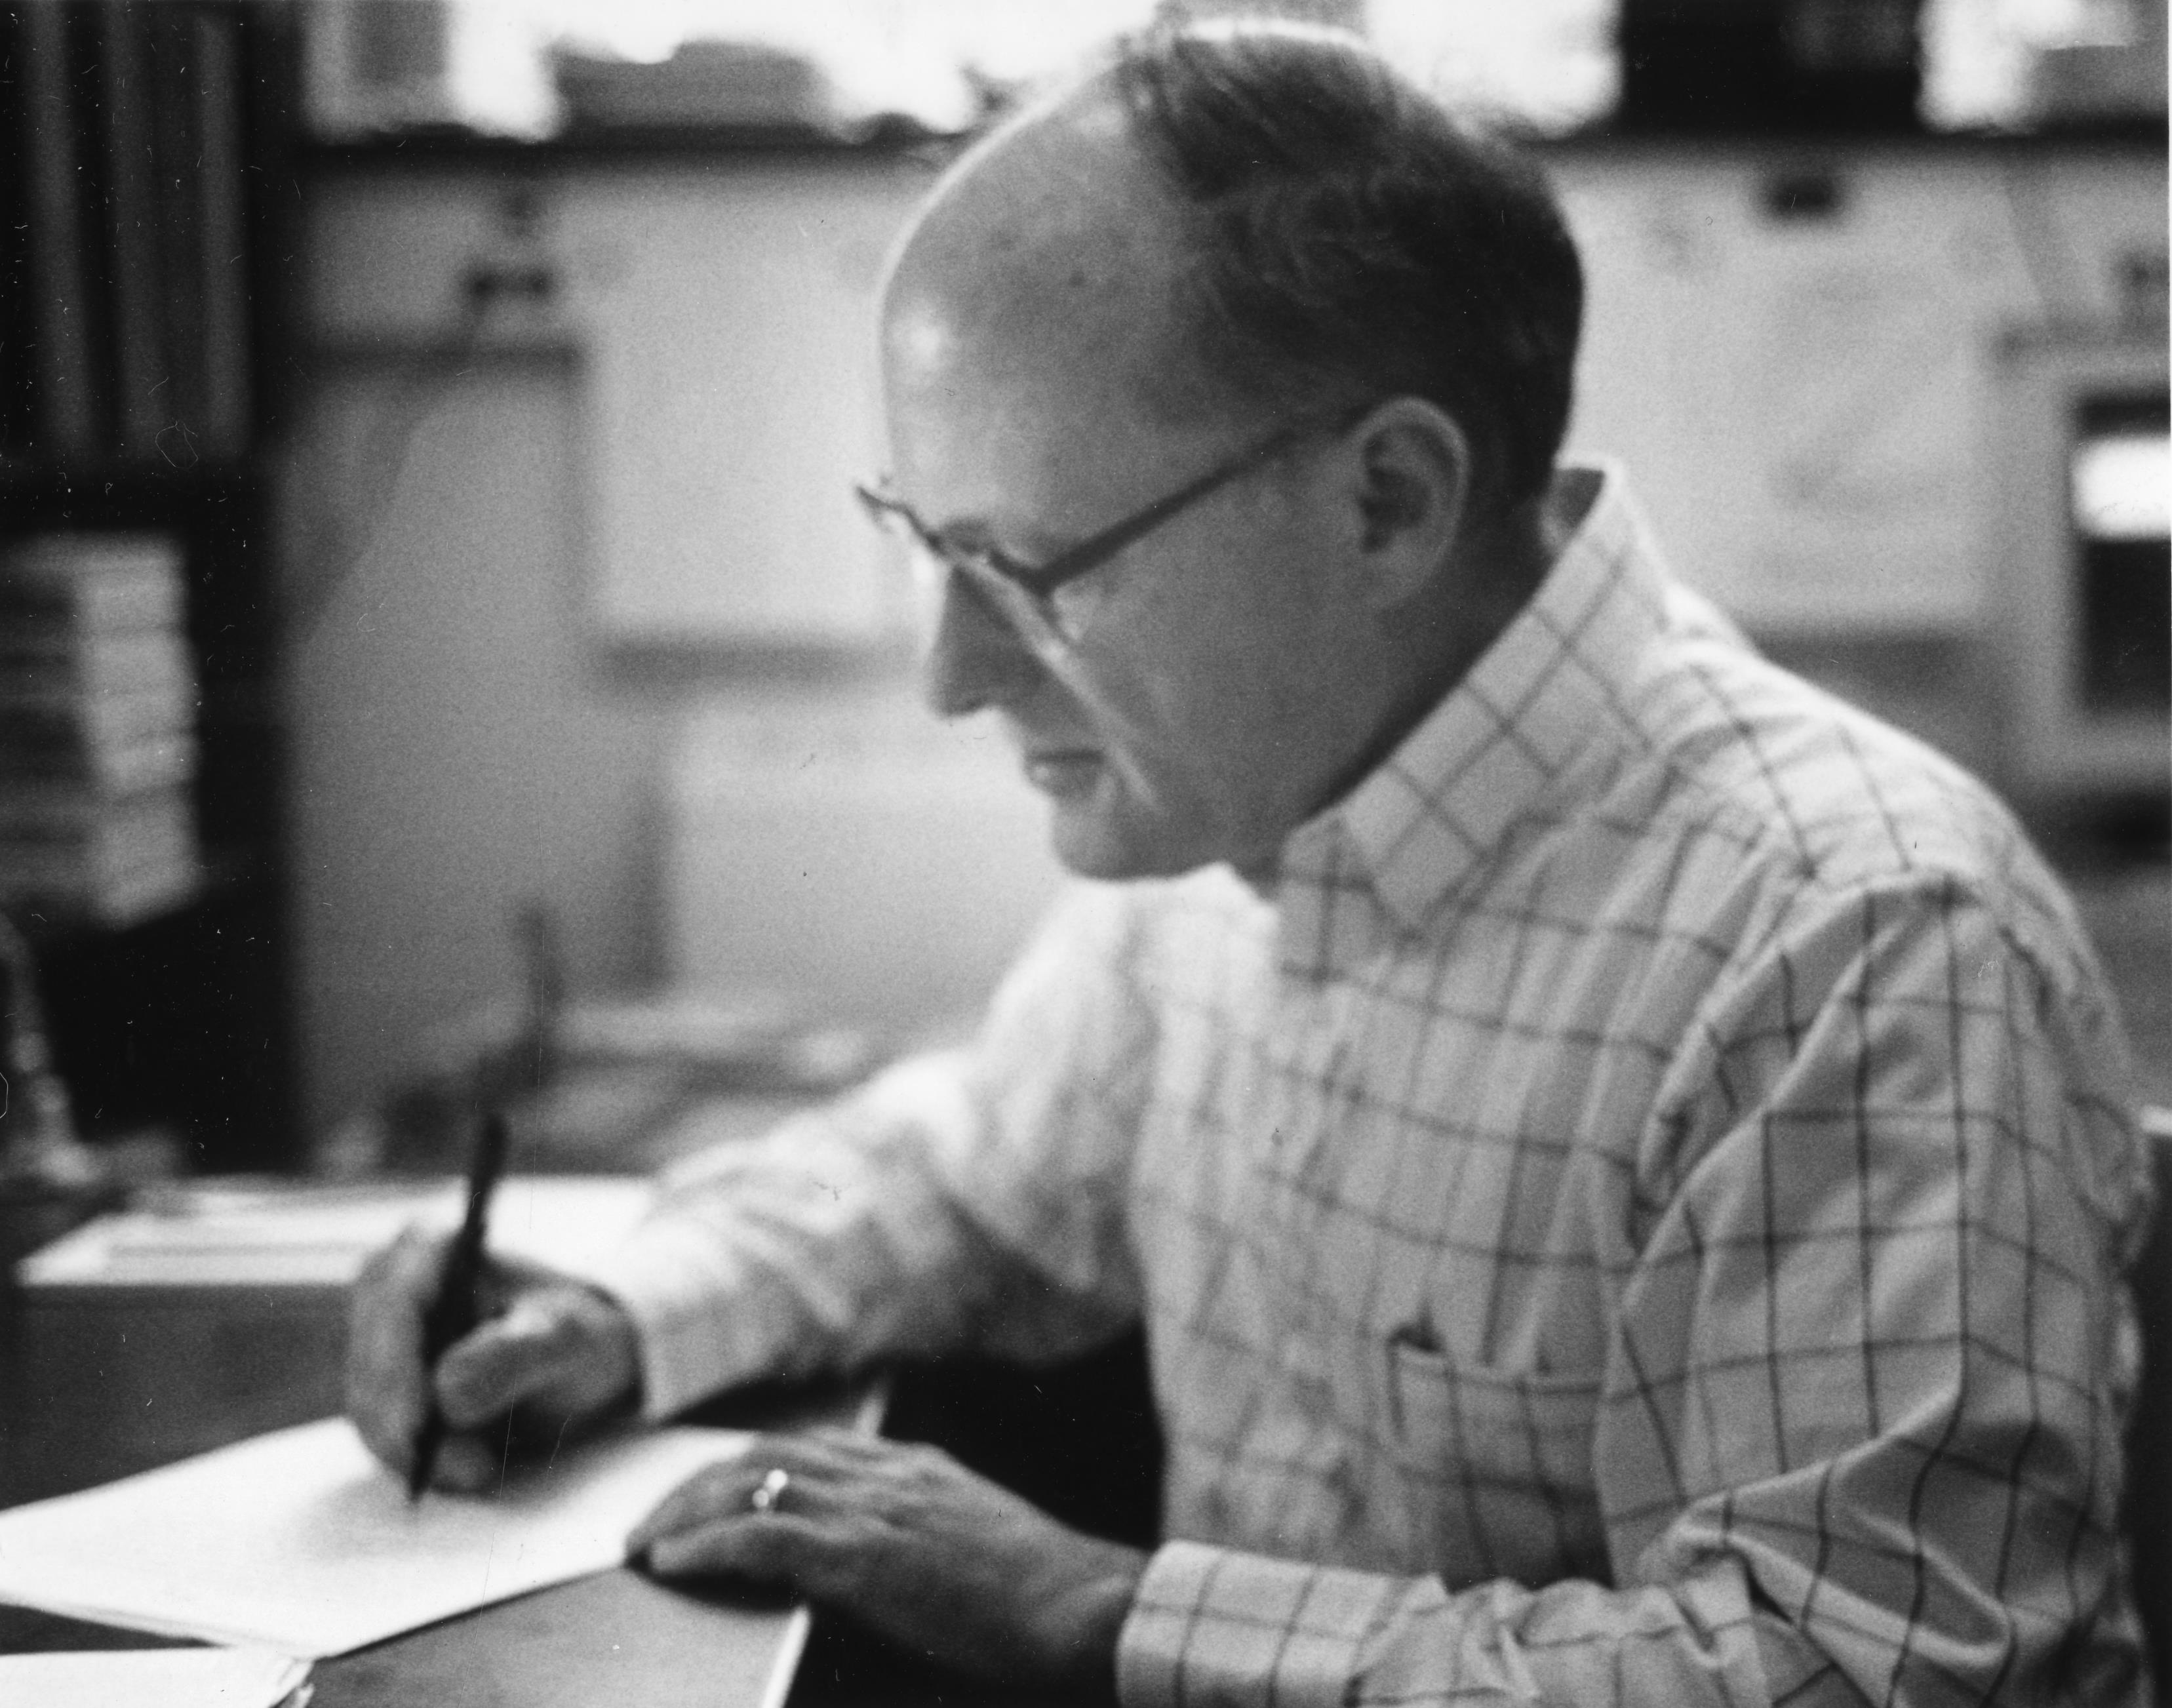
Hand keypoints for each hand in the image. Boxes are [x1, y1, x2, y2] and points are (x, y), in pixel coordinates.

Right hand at [346, 1223, 640, 1491]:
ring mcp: (378, 1338)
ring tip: (482, 1470)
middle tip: (473, 1469)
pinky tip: (463, 1468)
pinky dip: (417, 1459)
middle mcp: (391, 1285)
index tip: (417, 1429)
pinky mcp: (380, 1385)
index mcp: (431, 1248)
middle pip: (373, 1366)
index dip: (396, 1371)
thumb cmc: (576, 1334)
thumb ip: (514, 1356)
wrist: (578, 1361)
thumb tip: (447, 1393)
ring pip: (372, 1409)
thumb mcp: (566, 1340)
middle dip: (414, 1427)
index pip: (395, 1308)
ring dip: (419, 1452)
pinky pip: (380, 1432)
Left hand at [628, 1428, 1147, 1694]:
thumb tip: (881, 1566)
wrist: (1088, 1610)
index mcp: (914, 1468)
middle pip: (762, 1453)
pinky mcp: (865, 1559)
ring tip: (641, 1544)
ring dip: (682, 1512)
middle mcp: (887, 1475)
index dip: (741, 1465)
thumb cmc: (1048, 1599)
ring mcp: (875, 1511)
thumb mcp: (976, 1546)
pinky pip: (761, 1538)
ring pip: (749, 1484)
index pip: (804, 1446)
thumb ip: (924, 1537)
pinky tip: (671, 1563)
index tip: (700, 1492)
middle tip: (648, 1523)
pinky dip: (706, 1546)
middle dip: (694, 1484)